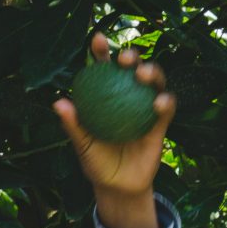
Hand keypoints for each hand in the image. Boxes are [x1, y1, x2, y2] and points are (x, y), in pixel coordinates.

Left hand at [53, 33, 175, 227]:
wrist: (119, 187)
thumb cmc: (96, 164)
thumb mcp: (83, 145)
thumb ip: (73, 125)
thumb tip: (59, 102)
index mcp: (106, 96)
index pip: (104, 68)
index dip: (102, 51)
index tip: (97, 39)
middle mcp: (127, 96)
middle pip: (132, 68)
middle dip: (131, 55)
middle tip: (124, 59)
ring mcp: (146, 108)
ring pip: (154, 81)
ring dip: (152, 71)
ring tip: (143, 75)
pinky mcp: (161, 123)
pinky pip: (167, 107)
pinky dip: (165, 101)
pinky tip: (158, 102)